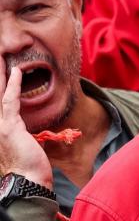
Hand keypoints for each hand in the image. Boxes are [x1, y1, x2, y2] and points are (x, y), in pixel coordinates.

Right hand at [0, 61, 52, 188]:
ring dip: (0, 76)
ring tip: (2, 59)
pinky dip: (13, 85)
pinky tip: (16, 72)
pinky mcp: (8, 126)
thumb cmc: (29, 167)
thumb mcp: (26, 147)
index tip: (2, 71)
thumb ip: (26, 136)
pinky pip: (10, 100)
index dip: (0, 87)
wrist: (28, 180)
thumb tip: (33, 134)